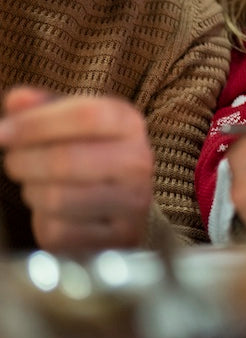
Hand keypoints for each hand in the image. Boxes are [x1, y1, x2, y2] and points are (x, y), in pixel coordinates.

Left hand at [0, 87, 153, 252]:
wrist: (125, 202)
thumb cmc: (90, 153)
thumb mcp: (71, 122)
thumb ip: (42, 107)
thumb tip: (17, 100)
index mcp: (129, 123)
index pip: (86, 115)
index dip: (36, 123)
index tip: (1, 132)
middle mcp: (139, 161)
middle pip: (65, 160)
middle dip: (23, 161)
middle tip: (13, 161)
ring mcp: (134, 202)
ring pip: (56, 199)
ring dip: (31, 192)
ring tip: (36, 185)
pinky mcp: (120, 237)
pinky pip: (59, 232)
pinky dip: (43, 223)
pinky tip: (54, 212)